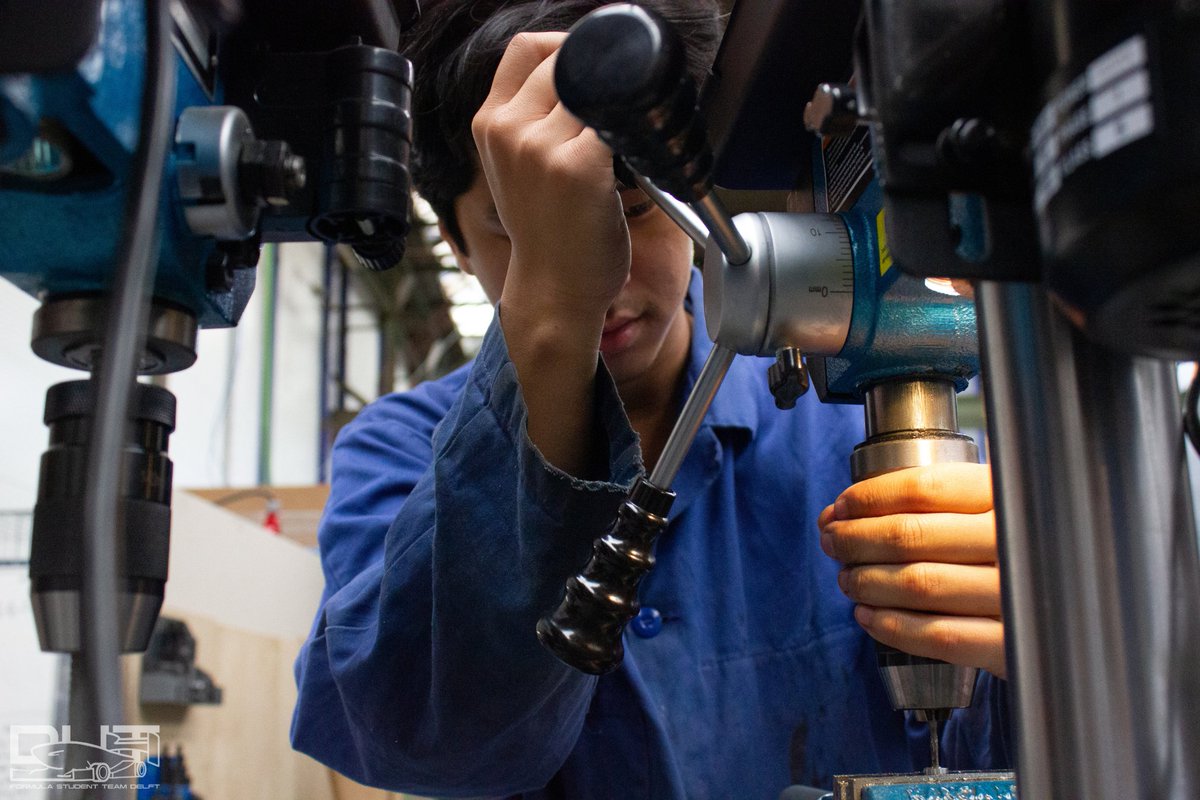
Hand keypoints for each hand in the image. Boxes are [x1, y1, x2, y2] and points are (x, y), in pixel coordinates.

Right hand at [472, 32, 630, 327]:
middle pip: (564, 61)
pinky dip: (635, 133)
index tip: (591, 63)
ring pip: (596, 90)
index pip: (525, 47)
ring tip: (625, 142)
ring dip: (618, 109)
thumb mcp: (516, 169)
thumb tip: (577, 78)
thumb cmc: (546, 235)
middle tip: (620, 106)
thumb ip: (531, 122)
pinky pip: (618, 123)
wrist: (554, 292)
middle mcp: (509, 129)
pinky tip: (637, 156)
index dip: (564, 45)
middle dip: (600, 76)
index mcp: (489, 124)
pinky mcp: (580, 167)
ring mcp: (542, 148)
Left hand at [817, 462, 1006, 677]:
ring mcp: (1016, 595)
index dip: (870, 498)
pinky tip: (868, 616)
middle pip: (910, 535)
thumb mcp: (989, 507)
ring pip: (918, 584)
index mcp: (1009, 496)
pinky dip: (891, 626)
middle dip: (855, 539)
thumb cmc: (1018, 550)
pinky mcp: (1011, 645)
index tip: (841, 507)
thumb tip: (841, 511)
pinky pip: (937, 636)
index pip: (924, 488)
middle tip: (833, 542)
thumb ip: (929, 503)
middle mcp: (1015, 541)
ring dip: (867, 581)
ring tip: (848, 579)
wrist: (1080, 613)